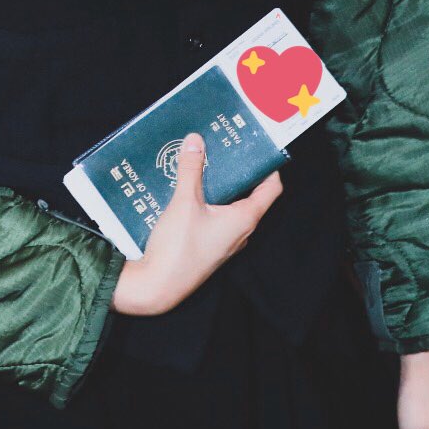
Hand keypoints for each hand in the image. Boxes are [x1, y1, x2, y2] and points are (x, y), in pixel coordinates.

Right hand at [110, 131, 282, 314]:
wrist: (156, 287)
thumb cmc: (178, 248)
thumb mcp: (184, 202)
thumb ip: (190, 169)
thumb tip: (195, 140)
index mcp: (245, 219)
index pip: (271, 188)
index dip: (268, 166)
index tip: (259, 146)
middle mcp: (240, 231)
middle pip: (249, 194)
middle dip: (238, 170)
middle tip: (225, 147)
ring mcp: (225, 241)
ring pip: (229, 206)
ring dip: (219, 186)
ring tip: (204, 163)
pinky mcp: (209, 246)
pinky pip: (215, 217)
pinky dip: (207, 200)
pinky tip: (187, 188)